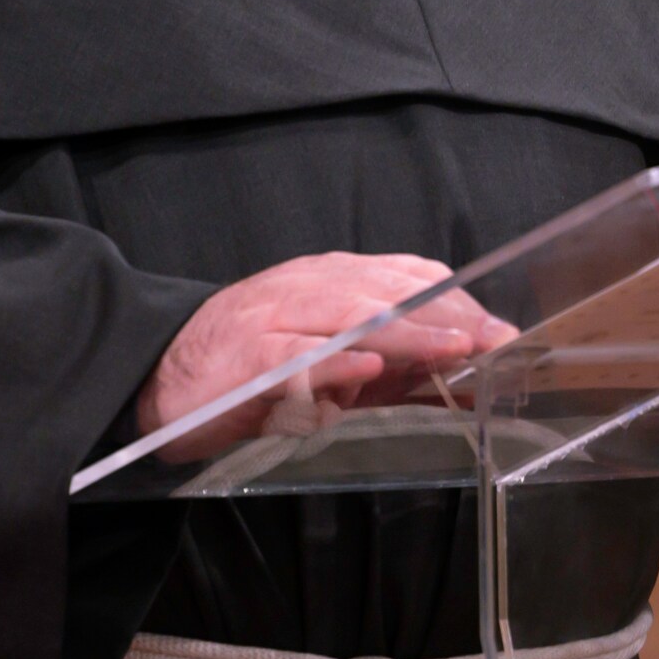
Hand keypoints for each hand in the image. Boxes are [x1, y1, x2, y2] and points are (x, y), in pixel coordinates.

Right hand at [148, 255, 512, 459]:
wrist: (158, 378)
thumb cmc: (248, 376)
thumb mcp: (328, 370)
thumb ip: (388, 372)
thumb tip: (455, 379)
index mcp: (328, 282)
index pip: (406, 279)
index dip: (456, 303)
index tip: (499, 330)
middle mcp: (307, 288)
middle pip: (388, 291)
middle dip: (447, 315)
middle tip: (495, 340)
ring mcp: (276, 317)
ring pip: (351, 315)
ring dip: (408, 331)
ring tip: (454, 346)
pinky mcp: (248, 355)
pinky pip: (297, 355)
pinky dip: (334, 360)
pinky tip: (368, 368)